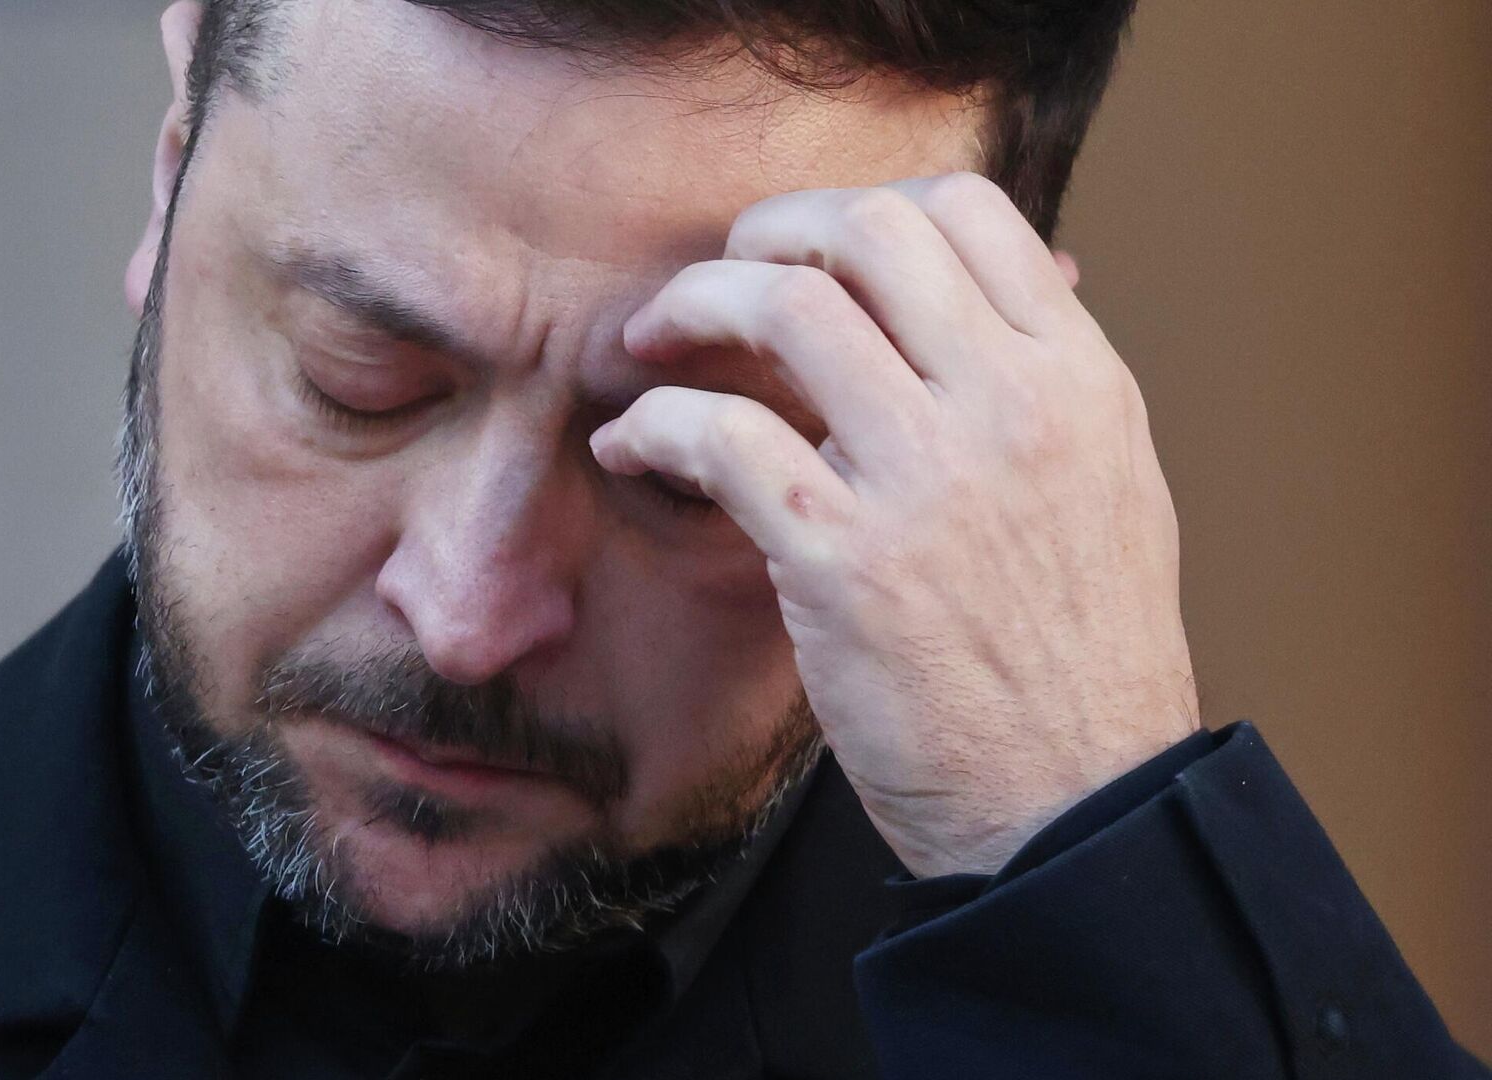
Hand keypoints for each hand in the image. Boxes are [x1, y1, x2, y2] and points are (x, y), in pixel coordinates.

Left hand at [590, 173, 1199, 877]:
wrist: (1075, 804)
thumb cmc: (1080, 659)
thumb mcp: (1108, 489)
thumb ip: (1042, 388)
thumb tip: (987, 300)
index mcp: (1079, 382)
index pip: (969, 211)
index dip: (863, 209)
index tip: (806, 251)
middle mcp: (1012, 408)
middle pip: (867, 231)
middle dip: (766, 233)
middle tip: (720, 278)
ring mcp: (928, 481)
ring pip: (784, 309)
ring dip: (690, 307)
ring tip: (653, 344)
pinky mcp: (844, 563)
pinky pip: (721, 437)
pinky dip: (653, 425)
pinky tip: (630, 448)